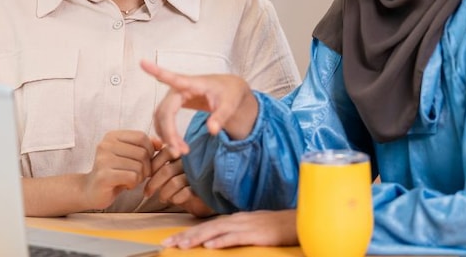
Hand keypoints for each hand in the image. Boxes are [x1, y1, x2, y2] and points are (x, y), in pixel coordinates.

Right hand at [81, 130, 158, 209]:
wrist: (91, 191)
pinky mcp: (104, 175)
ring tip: (129, 180)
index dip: (149, 151)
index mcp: (112, 136)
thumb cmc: (114, 172)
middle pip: (143, 153)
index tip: (144, 162)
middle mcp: (106, 145)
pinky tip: (125, 185)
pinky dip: (133, 184)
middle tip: (136, 175)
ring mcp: (103, 159)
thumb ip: (144, 147)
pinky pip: (132, 177)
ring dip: (139, 177)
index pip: (142, 137)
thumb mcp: (130, 156)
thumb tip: (161, 143)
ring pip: (139, 166)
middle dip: (146, 167)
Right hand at [140, 59, 258, 157]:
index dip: (156, 71)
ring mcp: (173, 97)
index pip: (172, 78)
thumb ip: (221, 117)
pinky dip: (167, 134)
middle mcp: (177, 89)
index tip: (142, 62)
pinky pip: (162, 120)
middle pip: (165, 112)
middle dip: (169, 132)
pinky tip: (176, 145)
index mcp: (192, 84)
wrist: (229, 91)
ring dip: (167, 135)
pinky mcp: (172, 105)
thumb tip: (212, 131)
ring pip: (160, 118)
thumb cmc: (229, 93)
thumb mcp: (230, 105)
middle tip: (180, 152)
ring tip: (181, 151)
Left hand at [144, 147, 215, 216]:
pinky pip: (185, 193)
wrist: (205, 199)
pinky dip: (176, 198)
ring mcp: (199, 174)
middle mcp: (192, 161)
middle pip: (167, 170)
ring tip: (163, 198)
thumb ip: (161, 163)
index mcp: (185, 152)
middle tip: (147, 193)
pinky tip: (175, 200)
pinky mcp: (203, 188)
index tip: (146, 176)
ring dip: (164, 193)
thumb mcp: (172, 171)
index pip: (165, 152)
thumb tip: (142, 163)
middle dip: (153, 184)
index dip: (153, 165)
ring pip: (174, 183)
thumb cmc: (186, 184)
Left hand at [161, 210, 297, 248]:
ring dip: (198, 237)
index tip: (171, 240)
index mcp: (234, 219)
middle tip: (167, 242)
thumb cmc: (276, 227)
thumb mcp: (251, 229)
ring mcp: (246, 225)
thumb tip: (216, 240)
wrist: (298, 221)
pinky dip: (222, 240)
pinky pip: (236, 237)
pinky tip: (210, 244)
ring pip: (217, 231)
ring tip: (183, 245)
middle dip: (185, 235)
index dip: (186, 232)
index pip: (206, 226)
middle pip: (206, 227)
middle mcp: (236, 220)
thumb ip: (234, 233)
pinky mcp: (256, 233)